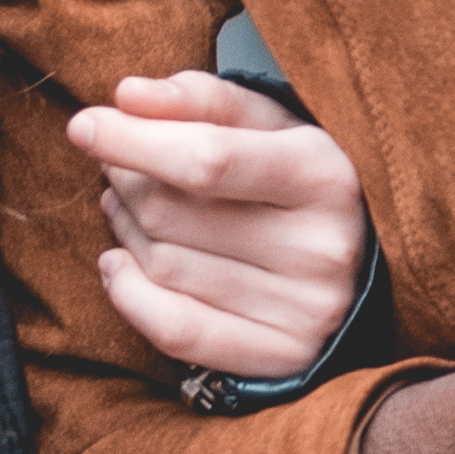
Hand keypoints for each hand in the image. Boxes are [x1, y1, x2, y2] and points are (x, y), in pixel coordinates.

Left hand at [65, 73, 377, 376]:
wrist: (369, 262)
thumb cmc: (300, 182)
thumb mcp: (272, 125)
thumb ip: (202, 100)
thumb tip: (127, 96)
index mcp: (325, 175)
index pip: (208, 158)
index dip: (134, 140)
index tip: (85, 125)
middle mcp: (322, 247)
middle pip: (171, 210)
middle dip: (126, 179)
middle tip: (118, 165)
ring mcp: (304, 309)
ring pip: (163, 266)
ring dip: (123, 230)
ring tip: (125, 207)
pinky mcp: (282, 357)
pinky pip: (173, 328)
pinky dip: (127, 294)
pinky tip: (119, 264)